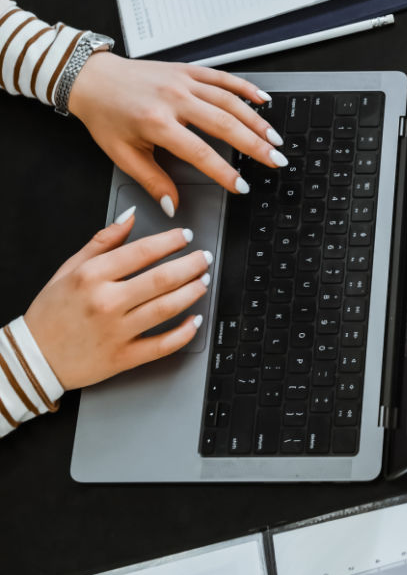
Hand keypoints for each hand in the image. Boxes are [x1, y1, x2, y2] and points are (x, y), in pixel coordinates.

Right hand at [25, 214, 213, 390]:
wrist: (34, 358)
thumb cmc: (51, 313)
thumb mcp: (69, 268)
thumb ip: (103, 241)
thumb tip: (130, 216)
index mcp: (92, 276)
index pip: (143, 251)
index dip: (171, 240)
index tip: (185, 235)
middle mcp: (106, 303)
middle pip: (162, 279)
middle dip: (191, 264)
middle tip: (204, 257)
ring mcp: (116, 332)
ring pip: (166, 308)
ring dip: (192, 292)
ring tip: (203, 281)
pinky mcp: (123, 358)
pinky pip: (162, 346)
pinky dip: (184, 332)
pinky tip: (195, 320)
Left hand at [67, 53, 286, 214]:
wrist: (93, 79)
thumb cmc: (105, 116)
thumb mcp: (122, 154)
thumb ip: (151, 181)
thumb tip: (172, 206)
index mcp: (157, 123)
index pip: (200, 152)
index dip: (224, 172)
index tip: (242, 186)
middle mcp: (175, 99)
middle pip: (225, 124)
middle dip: (254, 145)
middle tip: (275, 161)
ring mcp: (184, 82)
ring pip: (230, 101)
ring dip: (256, 120)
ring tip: (275, 138)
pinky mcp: (188, 70)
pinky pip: (223, 77)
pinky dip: (245, 88)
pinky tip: (263, 100)